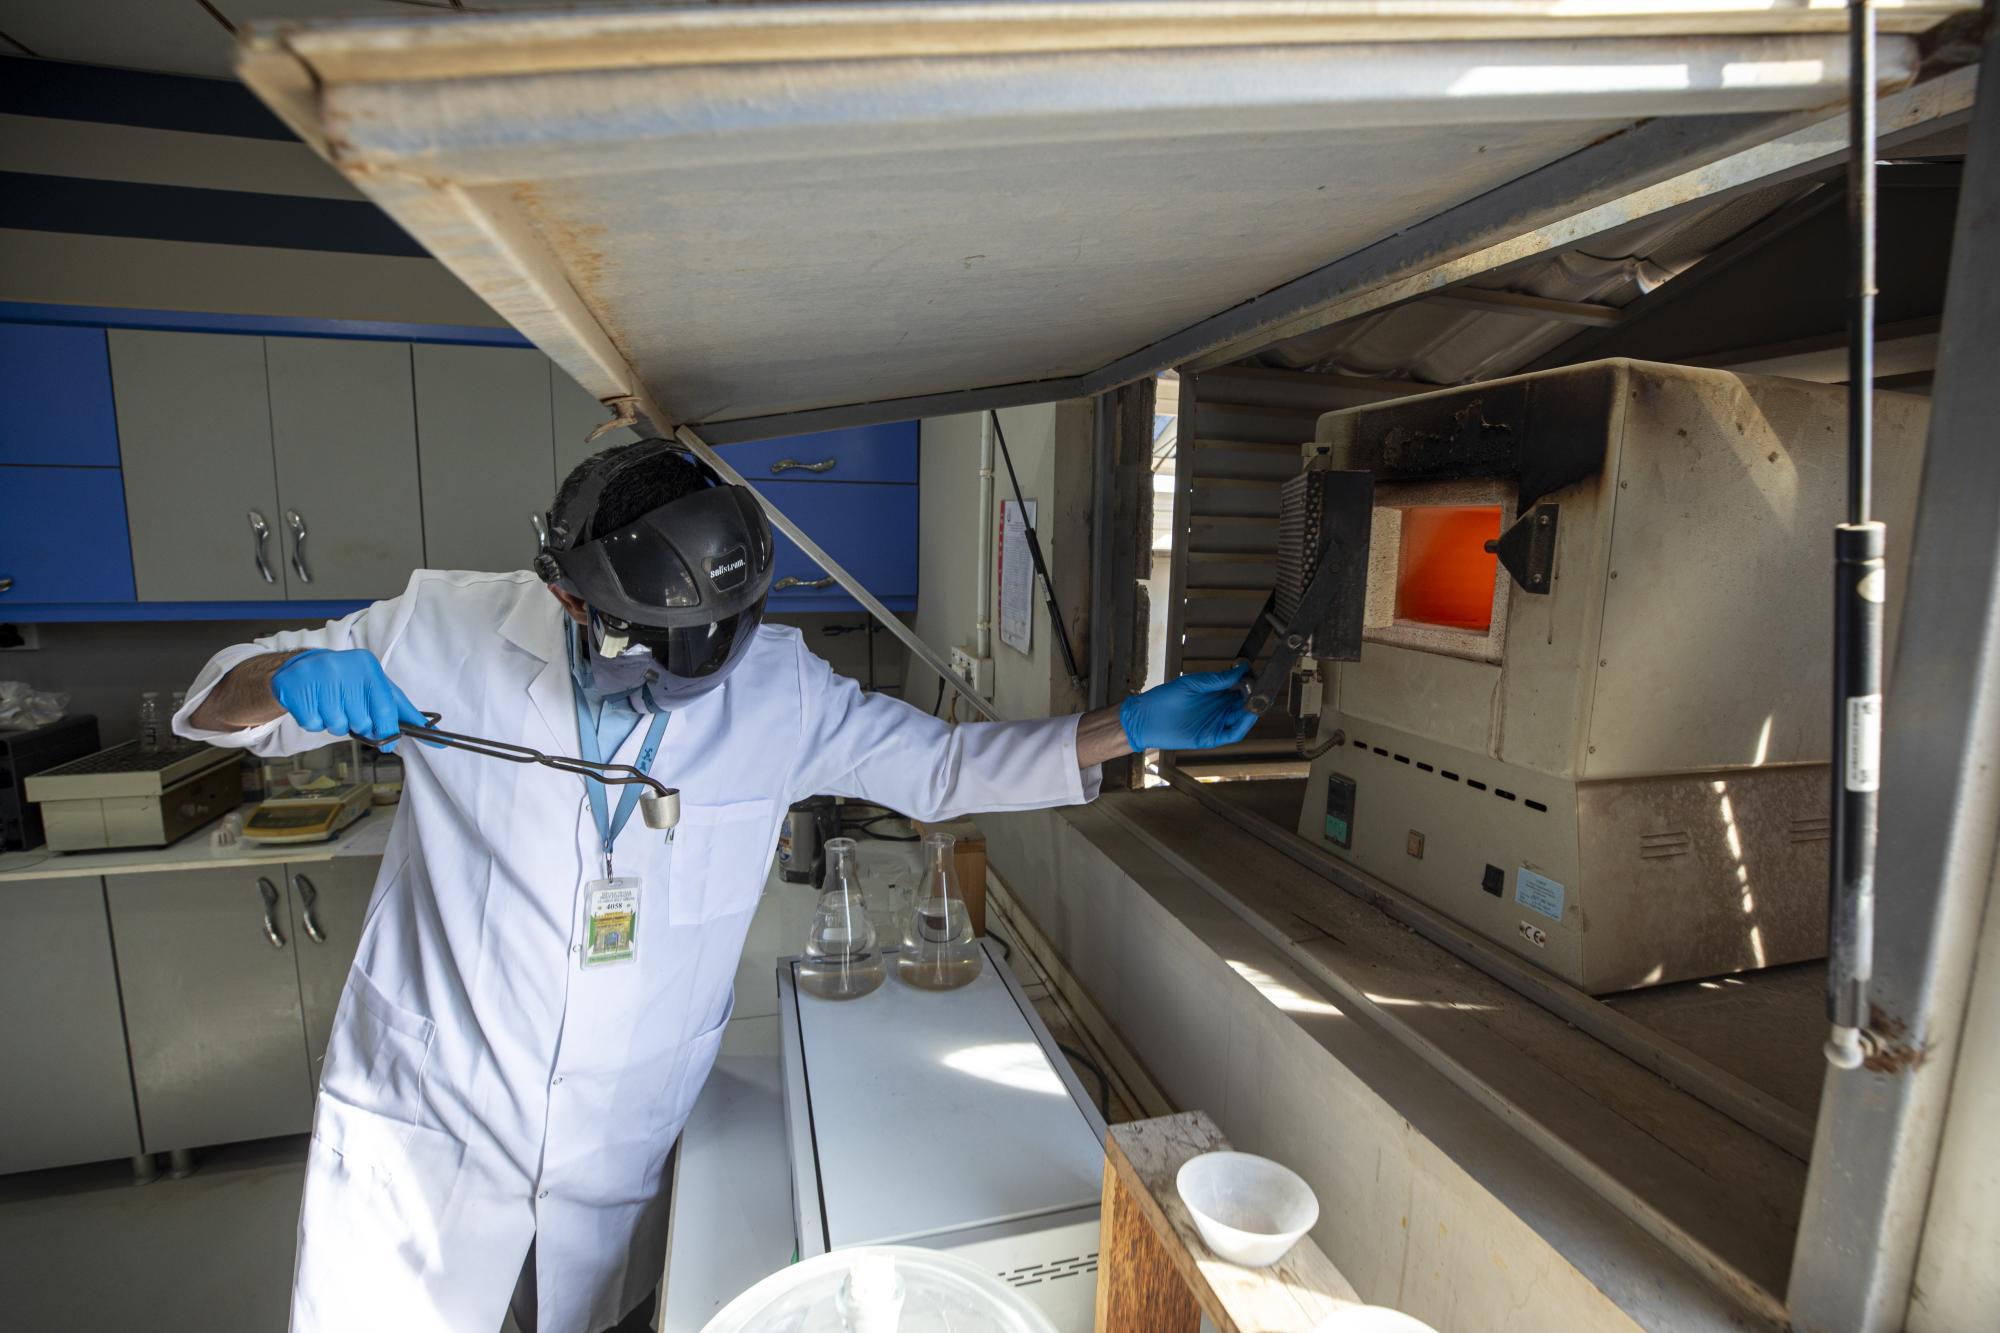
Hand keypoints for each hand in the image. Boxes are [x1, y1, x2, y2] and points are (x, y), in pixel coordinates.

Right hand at [270, 649, 428, 750]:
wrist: (302, 669)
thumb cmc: (349, 683)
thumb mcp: (376, 688)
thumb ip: (402, 712)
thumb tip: (435, 737)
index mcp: (368, 666)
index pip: (385, 708)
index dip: (388, 731)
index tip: (389, 745)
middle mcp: (344, 668)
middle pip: (361, 722)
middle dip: (357, 726)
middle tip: (350, 712)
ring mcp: (318, 677)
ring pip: (337, 726)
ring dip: (335, 724)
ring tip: (331, 706)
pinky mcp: (296, 689)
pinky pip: (313, 725)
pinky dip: (315, 723)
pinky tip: (314, 705)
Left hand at [1117, 663, 1257, 750]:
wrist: (1146, 717)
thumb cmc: (1165, 699)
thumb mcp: (1194, 684)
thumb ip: (1217, 679)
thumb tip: (1240, 669)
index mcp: (1215, 695)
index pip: (1240, 690)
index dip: (1250, 685)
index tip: (1258, 677)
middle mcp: (1218, 710)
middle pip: (1244, 706)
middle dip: (1255, 699)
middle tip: (1263, 691)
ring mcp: (1215, 724)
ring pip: (1241, 720)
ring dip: (1251, 713)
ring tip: (1258, 703)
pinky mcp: (1210, 738)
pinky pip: (1231, 734)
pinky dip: (1242, 727)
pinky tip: (1247, 716)